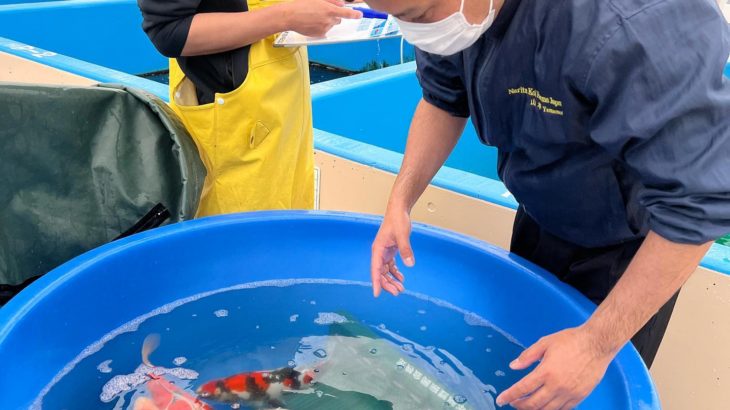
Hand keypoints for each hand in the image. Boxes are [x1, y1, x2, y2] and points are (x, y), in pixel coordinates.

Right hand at [281, 0, 361, 37]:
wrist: (290, 16)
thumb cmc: (302, 5)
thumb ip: (332, 1)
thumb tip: (342, 4)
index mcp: (329, 9)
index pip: (347, 13)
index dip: (355, 14)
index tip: (359, 15)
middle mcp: (329, 20)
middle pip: (338, 20)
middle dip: (334, 16)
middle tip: (323, 12)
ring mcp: (324, 28)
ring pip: (331, 25)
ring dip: (326, 22)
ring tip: (314, 17)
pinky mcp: (319, 34)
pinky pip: (325, 31)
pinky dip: (321, 28)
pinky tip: (312, 23)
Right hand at [370, 205, 413, 296]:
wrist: (399, 210)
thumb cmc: (397, 220)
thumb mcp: (402, 235)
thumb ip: (405, 250)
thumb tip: (410, 264)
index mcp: (378, 249)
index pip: (375, 269)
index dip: (376, 282)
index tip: (376, 294)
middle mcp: (379, 252)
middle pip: (380, 273)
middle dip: (387, 284)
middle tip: (397, 293)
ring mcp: (384, 252)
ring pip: (385, 271)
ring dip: (392, 280)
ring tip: (401, 289)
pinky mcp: (390, 250)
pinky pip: (390, 265)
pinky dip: (395, 272)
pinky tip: (401, 278)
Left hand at [495, 327, 615, 409]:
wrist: (597, 344)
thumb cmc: (571, 340)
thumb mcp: (545, 343)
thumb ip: (527, 356)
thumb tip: (513, 366)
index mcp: (546, 372)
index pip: (522, 389)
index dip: (509, 396)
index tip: (500, 400)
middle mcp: (557, 386)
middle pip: (533, 404)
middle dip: (519, 405)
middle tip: (513, 403)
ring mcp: (569, 393)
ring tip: (526, 406)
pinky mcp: (580, 396)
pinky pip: (563, 409)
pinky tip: (546, 406)